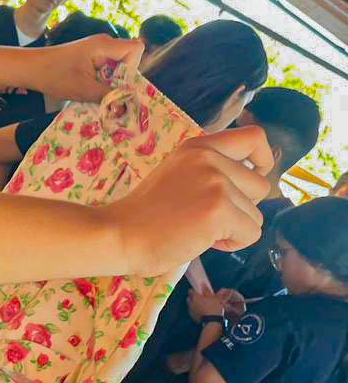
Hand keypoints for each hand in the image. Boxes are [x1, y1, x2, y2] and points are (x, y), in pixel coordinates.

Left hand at [33, 34, 145, 102]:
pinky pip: (107, 70)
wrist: (30, 69)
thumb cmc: (54, 75)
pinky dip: (104, 83)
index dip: (133, 68)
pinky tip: (93, 93)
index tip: (119, 84)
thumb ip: (108, 97)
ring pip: (118, 67)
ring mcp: (97, 50)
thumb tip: (127, 108)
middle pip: (129, 60)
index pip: (136, 49)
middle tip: (111, 97)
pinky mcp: (91, 58)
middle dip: (123, 80)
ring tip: (99, 97)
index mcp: (104, 45)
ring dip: (112, 84)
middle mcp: (104, 44)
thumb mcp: (83, 89)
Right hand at [107, 127, 271, 276]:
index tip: (254, 178)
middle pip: (261, 186)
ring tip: (199, 230)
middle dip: (243, 208)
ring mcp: (215, 183)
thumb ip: (209, 171)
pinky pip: (250, 234)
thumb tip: (252, 185)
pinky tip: (202, 241)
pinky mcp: (218, 210)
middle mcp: (209, 159)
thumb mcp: (178, 174)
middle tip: (209, 218)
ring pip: (256, 214)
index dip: (264, 160)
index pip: (254, 137)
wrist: (118, 234)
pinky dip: (231, 245)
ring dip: (234, 229)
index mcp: (198, 146)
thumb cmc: (144, 214)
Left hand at [187, 288, 244, 322]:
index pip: (191, 291)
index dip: (194, 290)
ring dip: (193, 304)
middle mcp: (191, 303)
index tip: (198, 291)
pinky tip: (201, 311)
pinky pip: (192, 311)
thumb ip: (206, 290)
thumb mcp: (213, 297)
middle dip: (193, 297)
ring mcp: (190, 310)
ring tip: (201, 305)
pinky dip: (195, 310)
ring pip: (190, 305)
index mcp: (195, 297)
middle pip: (189, 298)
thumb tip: (203, 284)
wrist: (212, 321)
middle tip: (200, 298)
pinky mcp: (192, 317)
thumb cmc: (214, 308)